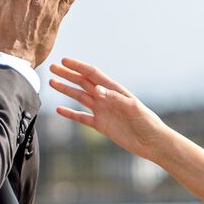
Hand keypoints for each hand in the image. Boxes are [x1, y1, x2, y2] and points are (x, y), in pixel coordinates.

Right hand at [49, 58, 169, 160]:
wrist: (152, 142)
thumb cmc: (147, 122)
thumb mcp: (133, 108)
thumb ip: (115, 98)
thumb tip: (96, 88)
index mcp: (114, 90)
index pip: (93, 74)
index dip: (78, 67)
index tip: (64, 61)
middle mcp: (106, 98)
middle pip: (83, 83)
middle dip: (68, 74)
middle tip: (52, 67)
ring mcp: (102, 111)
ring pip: (80, 97)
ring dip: (66, 90)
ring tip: (52, 82)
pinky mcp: (101, 125)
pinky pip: (82, 118)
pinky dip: (70, 113)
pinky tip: (59, 109)